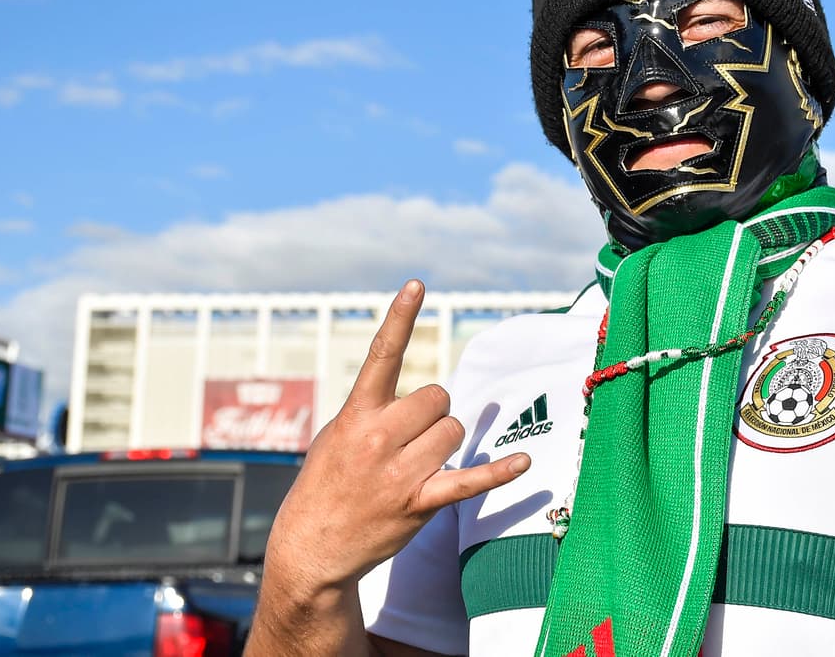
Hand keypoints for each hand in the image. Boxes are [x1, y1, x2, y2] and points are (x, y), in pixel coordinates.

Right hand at [264, 279, 530, 594]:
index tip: (417, 285)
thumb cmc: (326, 486)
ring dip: (444, 443)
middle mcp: (378, 437)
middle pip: (438, 397)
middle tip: (411, 439)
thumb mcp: (335, 436)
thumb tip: (419, 399)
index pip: (382, 355)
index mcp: (356, 415)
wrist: (311, 548)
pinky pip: (468, 480)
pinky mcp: (418, 503)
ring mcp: (399, 471)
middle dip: (433, 414)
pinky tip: (523, 461)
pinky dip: (499, 473)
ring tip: (417, 465)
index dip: (401, 317)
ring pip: (453, 430)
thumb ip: (373, 411)